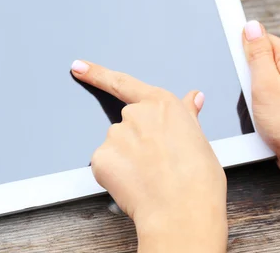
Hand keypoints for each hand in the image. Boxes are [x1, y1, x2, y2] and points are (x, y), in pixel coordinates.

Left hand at [71, 60, 227, 252]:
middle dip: (135, 141)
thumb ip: (186, 116)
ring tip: (150, 178)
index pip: (122, 83)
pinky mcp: (101, 157)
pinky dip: (115, 175)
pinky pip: (105, 164)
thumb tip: (192, 98)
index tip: (79, 68)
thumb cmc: (198, 180)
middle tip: (156, 164)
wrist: (182, 212)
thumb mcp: (200, 140)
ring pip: (115, 145)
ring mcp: (115, 135)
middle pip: (126, 123)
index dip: (97, 74)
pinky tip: (134, 184)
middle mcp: (135, 114)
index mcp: (161, 104)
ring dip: (126, 159)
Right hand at [243, 21, 279, 251]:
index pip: (260, 38)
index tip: (234, 63)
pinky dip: (258, 103)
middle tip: (248, 91)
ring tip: (256, 107)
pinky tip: (259, 115)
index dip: (242, 51)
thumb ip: (257, 52)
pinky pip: (266, 94)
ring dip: (251, 91)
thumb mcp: (265, 83)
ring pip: (260, 79)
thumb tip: (251, 25)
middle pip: (259, 59)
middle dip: (246, 74)